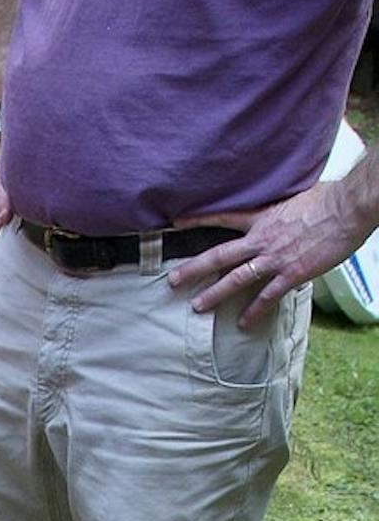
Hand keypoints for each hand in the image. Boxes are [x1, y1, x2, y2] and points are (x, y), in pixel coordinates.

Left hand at [170, 181, 366, 324]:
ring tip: (198, 307)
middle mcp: (262, 239)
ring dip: (215, 294)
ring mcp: (275, 258)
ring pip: (237, 279)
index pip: (223, 217)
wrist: (347, 208)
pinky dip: (254, 311)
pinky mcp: (292, 273)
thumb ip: (280, 208)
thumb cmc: (328, 199)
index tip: (176, 223)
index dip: (198, 220)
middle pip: (220, 255)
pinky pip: (268, 296)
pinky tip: (244, 323)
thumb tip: (280, 210)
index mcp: (262, 217)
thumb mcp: (295, 197)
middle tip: (172, 281)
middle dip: (194, 269)